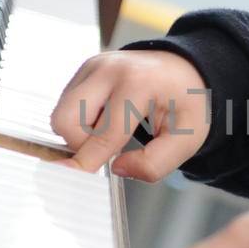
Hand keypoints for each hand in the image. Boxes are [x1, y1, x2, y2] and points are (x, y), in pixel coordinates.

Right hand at [49, 50, 211, 180]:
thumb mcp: (187, 138)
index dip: (86, 164)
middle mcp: (109, 69)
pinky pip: (66, 105)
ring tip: (112, 129)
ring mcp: (93, 66)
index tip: (70, 181)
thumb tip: (118, 168)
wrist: (184, 69)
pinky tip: (107, 117)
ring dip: (81, 133)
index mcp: (138, 84)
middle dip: (82, 145)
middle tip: (110, 147)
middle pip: (66, 121)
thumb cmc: (185, 102)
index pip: (102, 135)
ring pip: (61, 114)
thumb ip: (156, 162)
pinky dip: (81, 120)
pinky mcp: (85, 70)